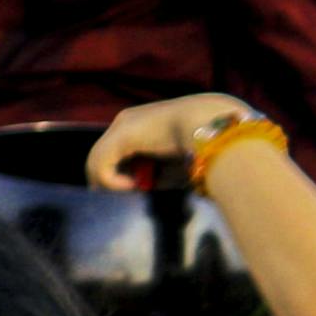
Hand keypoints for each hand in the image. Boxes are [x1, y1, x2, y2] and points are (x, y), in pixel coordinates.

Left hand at [86, 95, 254, 187]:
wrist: (217, 130)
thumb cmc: (203, 149)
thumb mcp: (176, 166)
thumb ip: (155, 175)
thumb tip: (138, 188)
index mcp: (140, 124)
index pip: (117, 153)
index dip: (121, 176)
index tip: (140, 189)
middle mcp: (126, 121)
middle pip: (104, 157)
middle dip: (113, 181)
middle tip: (131, 194)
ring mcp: (121, 126)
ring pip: (97, 163)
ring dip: (114, 183)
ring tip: (136, 189)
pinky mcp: (120, 137)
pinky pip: (101, 167)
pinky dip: (113, 183)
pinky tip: (134, 186)